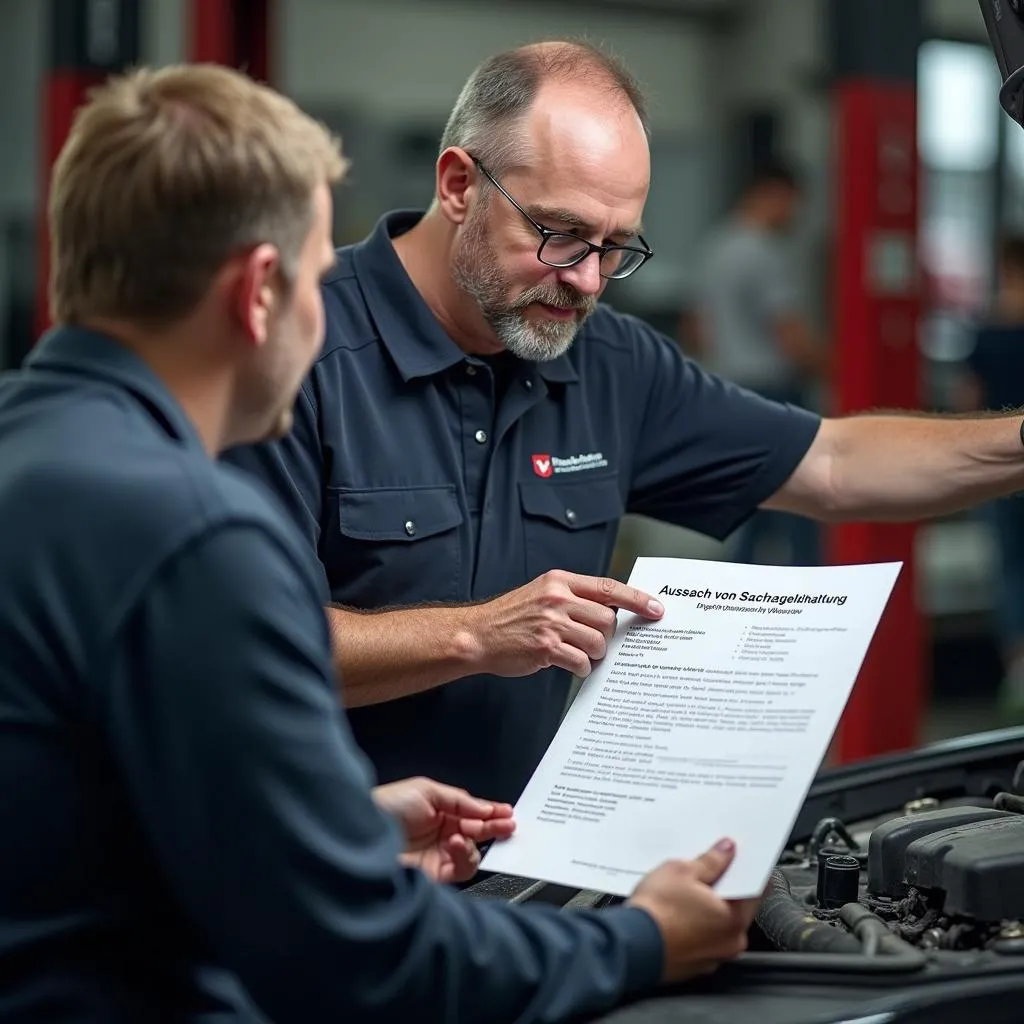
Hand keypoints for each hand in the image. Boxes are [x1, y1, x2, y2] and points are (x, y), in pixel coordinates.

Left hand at [373, 777, 514, 883]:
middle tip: (509, 825)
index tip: (507, 812)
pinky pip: (461, 869)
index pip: (471, 813)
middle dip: (494, 827)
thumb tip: (484, 808)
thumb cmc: (386, 807)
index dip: (491, 812)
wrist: (361, 835)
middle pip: (476, 833)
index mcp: (438, 811)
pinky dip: (463, 856)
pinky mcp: (434, 876)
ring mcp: (438, 856)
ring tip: (463, 833)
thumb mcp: (425, 790)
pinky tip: (454, 843)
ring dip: (474, 841)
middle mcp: (440, 834)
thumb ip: (459, 800)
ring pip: (472, 853)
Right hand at [464, 570, 663, 678]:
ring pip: (598, 642)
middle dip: (606, 636)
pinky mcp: (546, 647)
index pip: (609, 587)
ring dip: (594, 654)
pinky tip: (569, 665)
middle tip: (591, 641)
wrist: (478, 634)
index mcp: (560, 581)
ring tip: (578, 653)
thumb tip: (609, 613)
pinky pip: (581, 662)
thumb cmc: (511, 617)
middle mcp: (558, 598)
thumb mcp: (542, 593)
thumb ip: (573, 597)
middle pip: (607, 619)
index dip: (637, 600)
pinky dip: (581, 668)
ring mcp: (552, 623)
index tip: (657, 609)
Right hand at [627, 839, 760, 984]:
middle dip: (724, 886)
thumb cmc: (656, 910)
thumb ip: (711, 861)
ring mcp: (712, 957)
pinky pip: (702, 938)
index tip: (738, 855)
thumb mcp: (682, 871)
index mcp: (734, 918)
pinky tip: (676, 911)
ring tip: (684, 890)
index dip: (746, 867)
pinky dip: (695, 925)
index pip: (755, 887)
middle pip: (737, 907)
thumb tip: (726, 851)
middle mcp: (730, 942)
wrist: (630, 945)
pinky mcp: (694, 965)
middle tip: (706, 868)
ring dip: (708, 907)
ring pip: (718, 924)